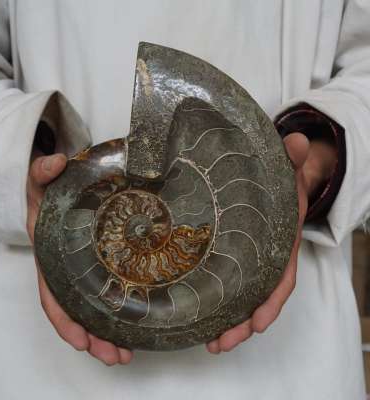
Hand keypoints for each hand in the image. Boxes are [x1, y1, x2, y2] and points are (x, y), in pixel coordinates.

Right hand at [27, 153, 132, 365]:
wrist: (59, 188)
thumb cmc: (48, 190)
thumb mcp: (41, 180)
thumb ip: (42, 172)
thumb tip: (55, 164)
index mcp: (51, 255)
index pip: (53, 294)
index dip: (65, 319)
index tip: (80, 341)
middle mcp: (66, 269)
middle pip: (77, 311)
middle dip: (93, 337)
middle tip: (116, 356)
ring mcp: (84, 269)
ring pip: (92, 308)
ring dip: (107, 333)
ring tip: (127, 353)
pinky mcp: (100, 263)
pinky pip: (107, 292)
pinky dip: (117, 311)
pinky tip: (136, 323)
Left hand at [206, 132, 336, 353]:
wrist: (276, 183)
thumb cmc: (283, 181)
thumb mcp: (288, 169)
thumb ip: (292, 158)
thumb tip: (297, 141)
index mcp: (282, 241)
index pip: (281, 275)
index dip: (271, 300)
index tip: (258, 323)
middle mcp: (268, 256)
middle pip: (259, 297)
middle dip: (243, 323)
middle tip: (222, 343)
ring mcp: (250, 259)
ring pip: (243, 297)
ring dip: (229, 322)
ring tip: (210, 343)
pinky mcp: (234, 256)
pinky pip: (229, 283)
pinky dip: (219, 303)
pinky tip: (201, 316)